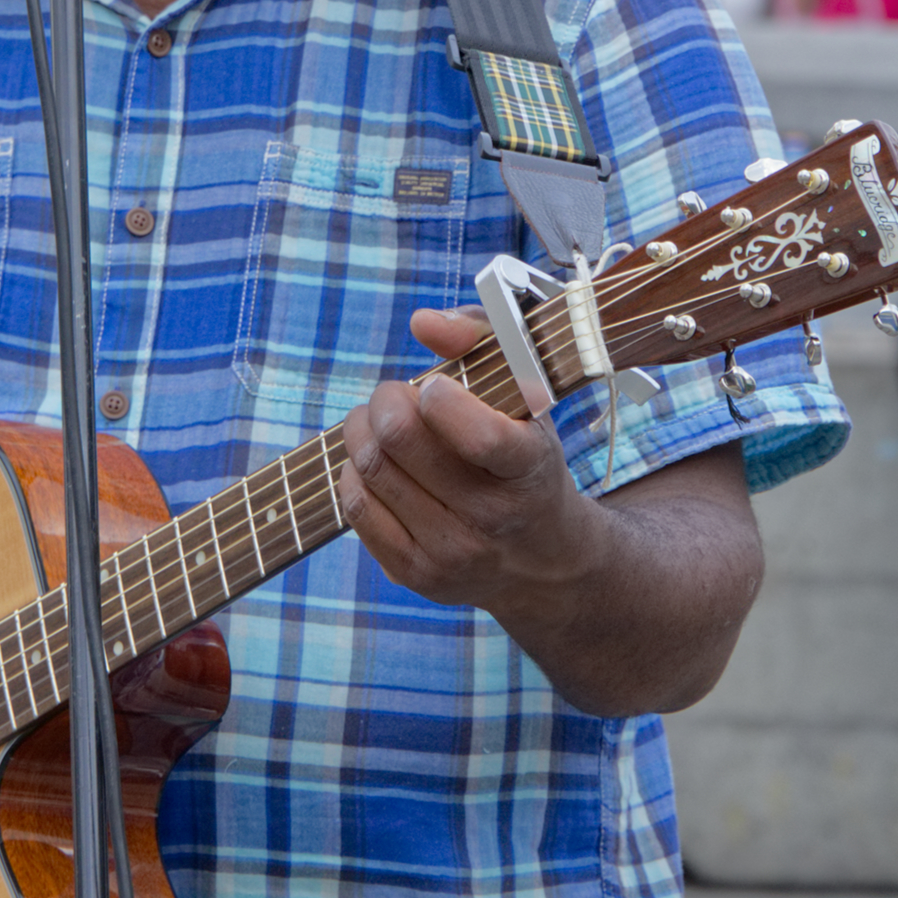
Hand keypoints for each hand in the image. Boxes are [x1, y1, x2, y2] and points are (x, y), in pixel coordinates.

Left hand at [339, 309, 604, 622]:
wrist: (542, 560)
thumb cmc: (525, 454)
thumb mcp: (527, 394)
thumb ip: (481, 339)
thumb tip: (422, 322)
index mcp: (530, 470)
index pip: (479, 436)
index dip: (439, 397)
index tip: (435, 387)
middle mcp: (493, 519)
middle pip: (399, 438)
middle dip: (386, 399)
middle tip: (395, 396)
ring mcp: (451, 554)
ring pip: (369, 467)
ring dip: (362, 429)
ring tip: (381, 423)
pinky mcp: (414, 574)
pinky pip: (355, 504)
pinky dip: (354, 469)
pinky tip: (378, 462)